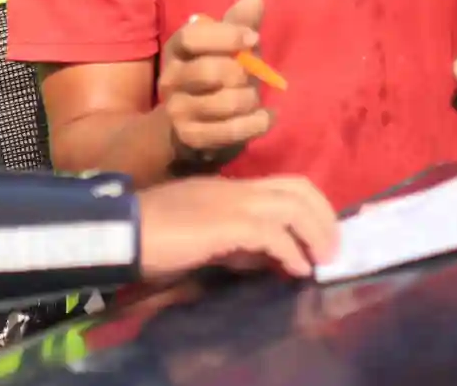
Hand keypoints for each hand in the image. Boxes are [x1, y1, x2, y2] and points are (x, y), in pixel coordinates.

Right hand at [136, 174, 338, 280]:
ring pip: (293, 206)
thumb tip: (268, 257)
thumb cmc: (155, 233)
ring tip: (322, 261)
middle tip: (332, 250)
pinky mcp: (227, 224)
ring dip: (316, 234)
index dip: (313, 208)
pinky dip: (290, 251)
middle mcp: (238, 188)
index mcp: (232, 188)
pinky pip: (272, 233)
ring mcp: (233, 202)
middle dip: (325, 218)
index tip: (322, 235)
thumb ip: (236, 242)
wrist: (124, 230)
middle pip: (299, 189)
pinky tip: (295, 270)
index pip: (286, 185)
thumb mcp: (205, 236)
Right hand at [156, 0, 270, 170]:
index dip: (226, 36)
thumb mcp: (225, 48)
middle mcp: (170, 79)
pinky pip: (232, 130)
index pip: (192, 37)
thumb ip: (239, 22)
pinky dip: (257, 123)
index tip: (254, 38)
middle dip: (244, 73)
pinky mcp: (192, 138)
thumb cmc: (213, 78)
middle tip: (253, 77)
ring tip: (254, 100)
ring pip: (226, 102)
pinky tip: (265, 118)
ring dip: (251, 99)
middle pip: (211, 70)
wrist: (185, 129)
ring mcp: (178, 111)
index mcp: (176, 49)